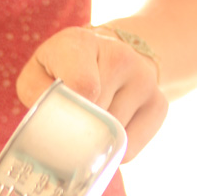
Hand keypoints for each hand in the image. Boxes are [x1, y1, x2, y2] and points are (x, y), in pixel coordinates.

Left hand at [16, 25, 168, 160]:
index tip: (60, 121)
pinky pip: (130, 149)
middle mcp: (120, 56)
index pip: (83, 87)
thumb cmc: (62, 70)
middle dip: (77, 131)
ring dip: (96, 141)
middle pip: (96, 118)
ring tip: (90, 120)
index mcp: (82, 44)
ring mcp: (145, 80)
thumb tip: (50, 124)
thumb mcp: (38, 73)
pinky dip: (113, 151)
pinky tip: (107, 129)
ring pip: (113, 137)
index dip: (70, 113)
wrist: (109, 54)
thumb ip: (36, 94)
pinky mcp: (159, 104)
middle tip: (68, 124)